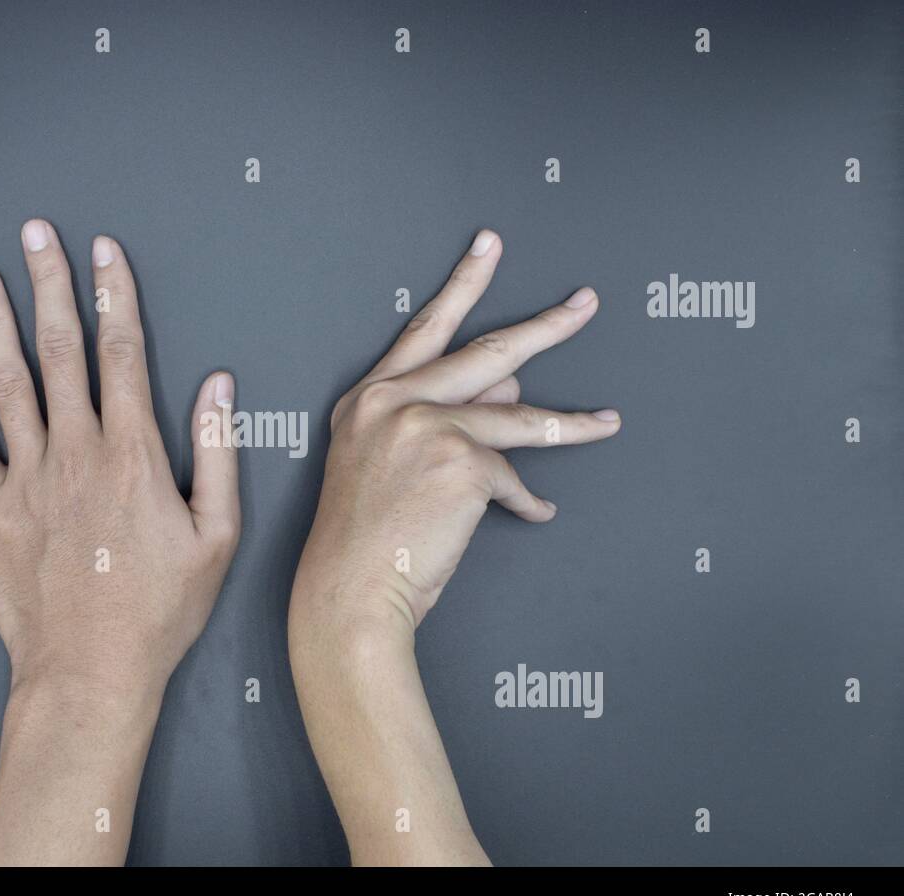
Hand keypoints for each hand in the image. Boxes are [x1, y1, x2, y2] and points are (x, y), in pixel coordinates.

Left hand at [0, 220, 238, 863]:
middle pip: (61, 351)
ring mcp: (28, 478)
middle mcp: (76, 452)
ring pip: (9, 383)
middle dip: (50, 285)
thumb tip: (217, 387)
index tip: (103, 250)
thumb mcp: (216, 536)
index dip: (113, 294)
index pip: (123, 352)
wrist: (90, 671)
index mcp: (134, 453)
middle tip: (36, 234)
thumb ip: (215, 453)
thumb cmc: (159, 610)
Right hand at [292, 229, 619, 641]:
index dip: (463, 283)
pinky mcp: (463, 463)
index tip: (490, 245)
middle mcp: (394, 401)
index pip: (426, 327)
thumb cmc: (363, 537)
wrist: (347, 589)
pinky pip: (515, 480)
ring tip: (609, 421)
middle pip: (488, 352)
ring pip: (521, 417)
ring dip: (572, 424)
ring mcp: (428, 427)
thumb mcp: (381, 461)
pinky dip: (525, 503)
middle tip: (585, 303)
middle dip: (547, 327)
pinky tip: (533, 515)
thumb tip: (507, 391)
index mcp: (368, 398)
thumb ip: (435, 418)